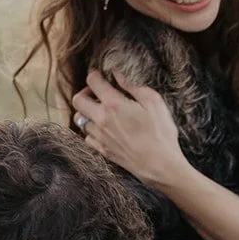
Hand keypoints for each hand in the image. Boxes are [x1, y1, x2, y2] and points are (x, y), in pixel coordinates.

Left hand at [71, 69, 188, 191]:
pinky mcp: (102, 150)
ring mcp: (100, 136)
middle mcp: (101, 120)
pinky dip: (91, 130)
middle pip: (77, 100)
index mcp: (113, 104)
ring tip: (101, 111)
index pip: (92, 82)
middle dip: (84, 92)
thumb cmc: (161, 132)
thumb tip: (117, 74)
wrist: (160, 165)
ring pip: (80, 119)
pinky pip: (87, 136)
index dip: (95, 74)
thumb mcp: (153, 102)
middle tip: (97, 93)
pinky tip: (103, 128)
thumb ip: (133, 86)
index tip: (100, 75)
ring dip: (87, 112)